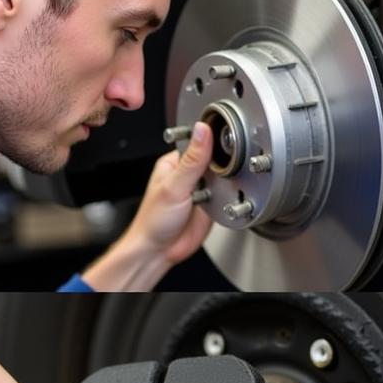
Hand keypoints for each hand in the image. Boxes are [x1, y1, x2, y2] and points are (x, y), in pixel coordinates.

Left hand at [81, 121, 212, 290]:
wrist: (159, 251)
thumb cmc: (154, 220)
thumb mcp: (175, 186)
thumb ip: (193, 159)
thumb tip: (203, 131)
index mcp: (174, 162)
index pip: (199, 143)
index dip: (212, 142)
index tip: (225, 141)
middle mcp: (188, 175)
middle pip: (214, 159)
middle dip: (221, 166)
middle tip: (217, 175)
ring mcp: (200, 190)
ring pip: (222, 177)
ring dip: (224, 183)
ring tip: (215, 191)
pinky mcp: (211, 205)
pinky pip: (226, 195)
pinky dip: (228, 197)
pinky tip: (222, 200)